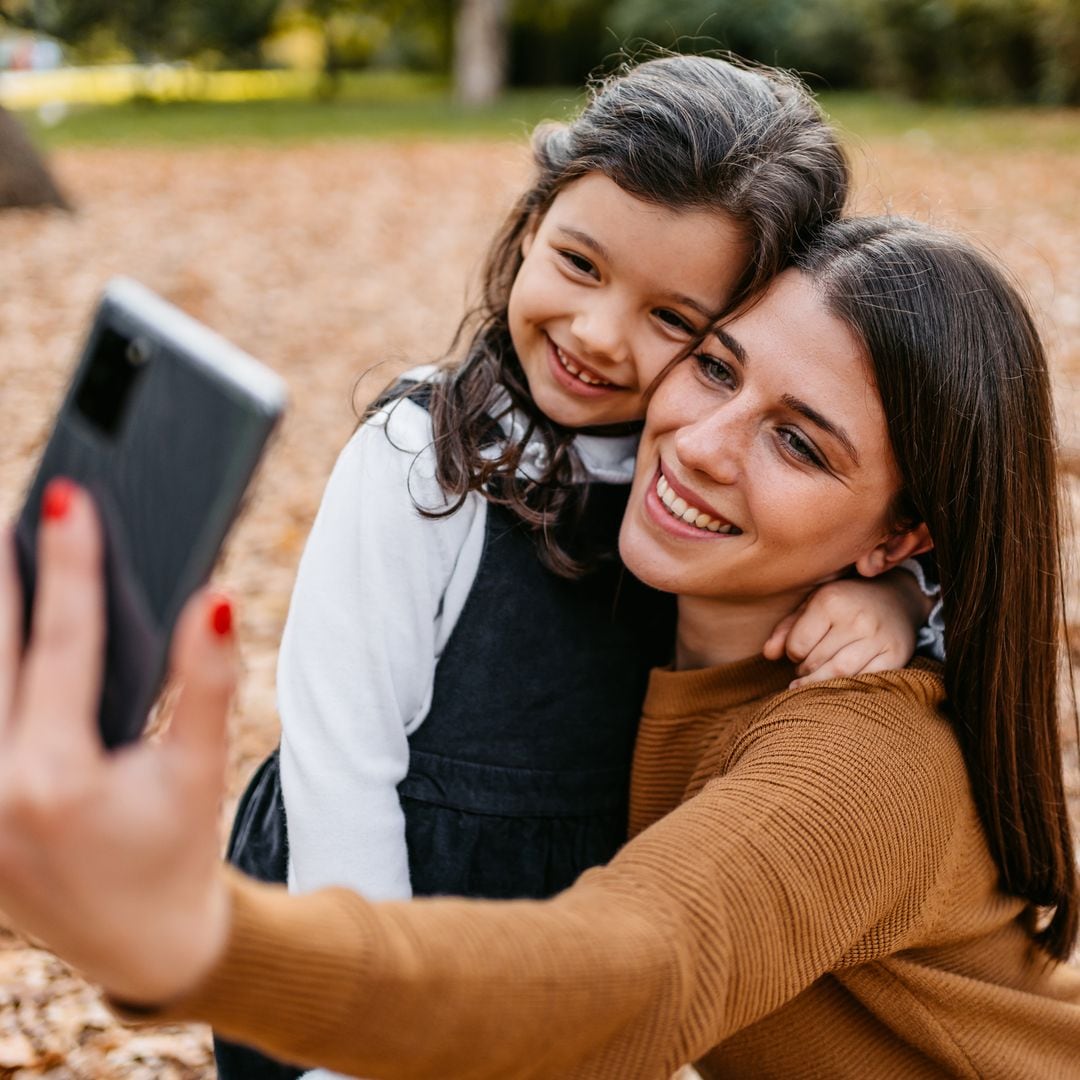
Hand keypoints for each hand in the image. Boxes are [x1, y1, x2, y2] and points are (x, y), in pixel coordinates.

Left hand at [0, 480, 234, 1004]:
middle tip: (12, 515)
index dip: (71, 565)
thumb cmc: (177, 849)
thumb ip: (206, 681)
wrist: (142, 943)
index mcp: (54, 777)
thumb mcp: (200, 767)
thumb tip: (213, 598)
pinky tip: (2, 641)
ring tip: (1, 565)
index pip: (59, 644)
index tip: (70, 500)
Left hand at [763, 571, 932, 688]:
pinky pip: (868, 680)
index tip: (798, 652)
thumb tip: (767, 655)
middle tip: (805, 671)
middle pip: (817, 662)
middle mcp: (857, 618)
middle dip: (805, 672)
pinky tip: (842, 686)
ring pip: (840, 675)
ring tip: (816, 681)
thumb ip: (786, 629)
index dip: (793, 653)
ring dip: (823, 684)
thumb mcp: (812, 605)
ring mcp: (879, 637)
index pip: (798, 645)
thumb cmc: (844, 602)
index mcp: (831, 601)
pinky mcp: (896, 654)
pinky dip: (851, 688)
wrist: (895, 597)